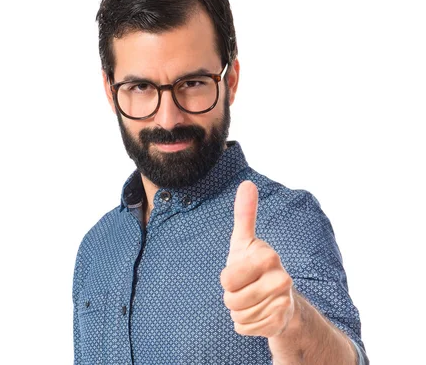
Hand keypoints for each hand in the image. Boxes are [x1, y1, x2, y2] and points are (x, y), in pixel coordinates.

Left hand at [220, 180, 294, 337]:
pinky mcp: (281, 322)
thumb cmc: (254, 266)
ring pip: (238, 315)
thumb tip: (247, 183)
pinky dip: (246, 324)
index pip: (226, 279)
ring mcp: (284, 302)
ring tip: (252, 299)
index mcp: (267, 256)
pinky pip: (245, 328)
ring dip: (239, 310)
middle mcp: (281, 278)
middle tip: (245, 288)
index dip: (227, 279)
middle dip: (232, 297)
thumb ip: (244, 214)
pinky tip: (258, 313)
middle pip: (231, 299)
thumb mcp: (244, 241)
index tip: (240, 272)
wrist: (279, 297)